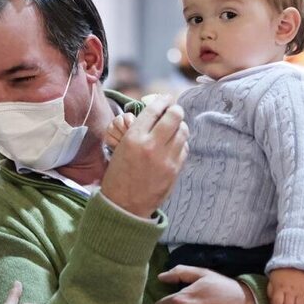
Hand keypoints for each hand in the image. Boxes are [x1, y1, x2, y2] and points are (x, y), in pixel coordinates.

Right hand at [100, 95, 188, 217]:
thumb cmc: (119, 174)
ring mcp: (166, 158)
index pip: (154, 109)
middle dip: (175, 110)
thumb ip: (139, 129)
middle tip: (174, 111)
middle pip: (175, 116)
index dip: (162, 100)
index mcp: (133, 137)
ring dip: (180, 126)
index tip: (166, 98)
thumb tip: (157, 113)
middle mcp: (151, 145)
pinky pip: (184, 147)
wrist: (124, 205)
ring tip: (174, 128)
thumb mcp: (121, 147)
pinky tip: (174, 144)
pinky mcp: (175, 169)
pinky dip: (181, 142)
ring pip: (183, 131)